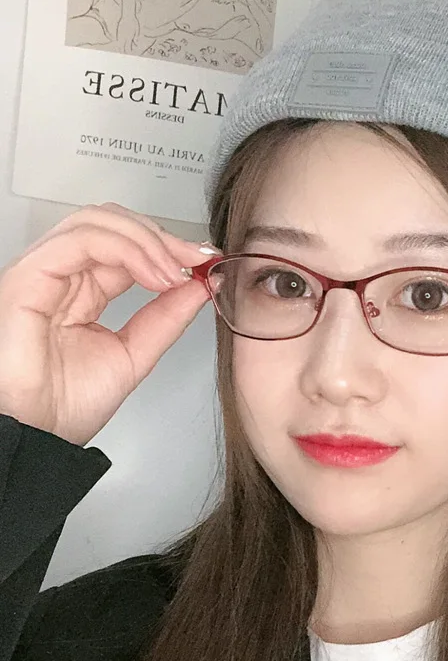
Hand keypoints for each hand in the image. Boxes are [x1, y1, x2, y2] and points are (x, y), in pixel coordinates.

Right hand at [0, 203, 218, 446]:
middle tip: (197, 258)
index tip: (206, 260)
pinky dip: (126, 249)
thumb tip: (200, 285)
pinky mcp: (27, 278)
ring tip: (176, 271)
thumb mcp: (135, 353)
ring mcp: (42, 273)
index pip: (126, 246)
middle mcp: (61, 276)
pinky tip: (155, 275)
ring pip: (97, 222)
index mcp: (82, 292)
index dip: (168, 246)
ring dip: (148, 240)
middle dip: (162, 236)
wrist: (35, 439)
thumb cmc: (64, 407)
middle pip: (111, 223)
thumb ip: (166, 317)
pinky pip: (79, 240)